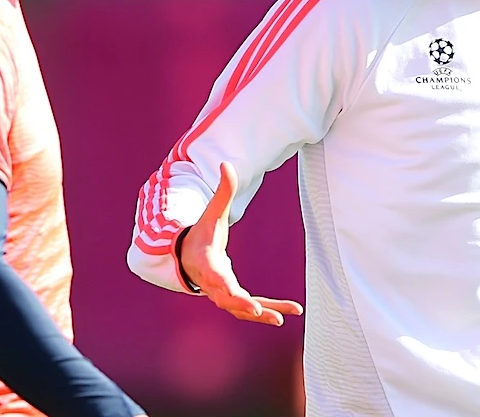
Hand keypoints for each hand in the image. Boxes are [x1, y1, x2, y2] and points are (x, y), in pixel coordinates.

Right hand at [178, 161, 304, 325]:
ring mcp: (223, 296)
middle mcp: (214, 285)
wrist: (189, 256)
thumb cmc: (203, 233)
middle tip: (260, 313)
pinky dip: (268, 311)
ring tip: (283, 317)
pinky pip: (251, 309)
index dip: (226, 288)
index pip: (216, 278)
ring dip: (261, 314)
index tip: (237, 297)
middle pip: (228, 300)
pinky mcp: (234, 301)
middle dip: (243, 307)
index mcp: (207, 264)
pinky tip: (289, 312)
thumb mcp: (212, 212)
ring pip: (241, 310)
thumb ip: (223, 190)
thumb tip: (226, 163)